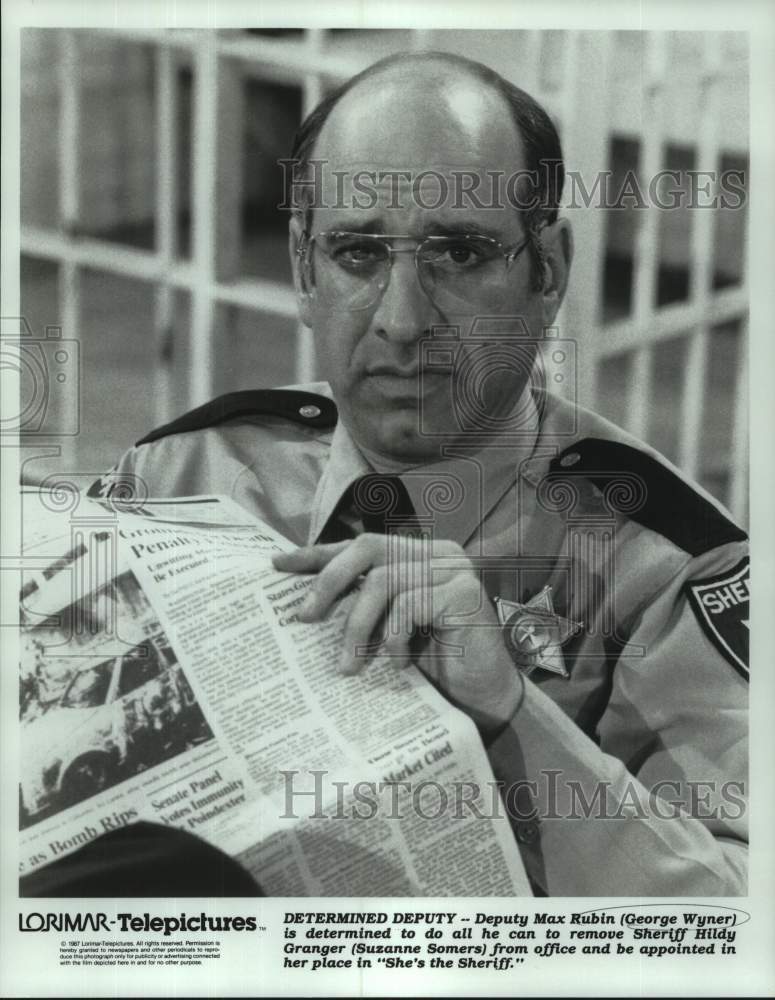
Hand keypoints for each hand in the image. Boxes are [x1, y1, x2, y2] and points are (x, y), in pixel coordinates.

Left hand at [272, 534, 523, 734]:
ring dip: (358, 626)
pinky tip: (398, 665)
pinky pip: (409, 606)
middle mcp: (437, 553)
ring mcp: (454, 569)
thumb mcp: (387, 630)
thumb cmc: (434, 666)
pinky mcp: (465, 592)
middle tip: (304, 617)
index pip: (359, 544)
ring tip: (349, 665)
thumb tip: (304, 601)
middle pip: (368, 547)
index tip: (278, 565)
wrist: (483, 698)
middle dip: (329, 580)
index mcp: (417, 555)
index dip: (318, 554)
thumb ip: (362, 606)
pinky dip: (394, 639)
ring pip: (383, 581)